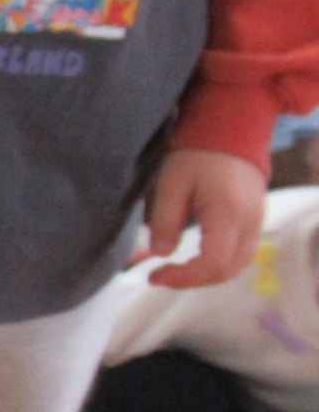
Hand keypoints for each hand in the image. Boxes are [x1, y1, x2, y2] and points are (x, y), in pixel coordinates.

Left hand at [145, 147, 266, 288]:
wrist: (231, 130)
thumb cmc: (197, 154)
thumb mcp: (171, 184)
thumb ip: (165, 221)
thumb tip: (160, 254)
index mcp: (228, 213)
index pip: (213, 263)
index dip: (184, 278)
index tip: (155, 275)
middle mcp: (250, 222)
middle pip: (227, 271)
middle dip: (192, 281)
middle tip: (159, 276)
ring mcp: (257, 222)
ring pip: (236, 266)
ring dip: (204, 275)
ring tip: (173, 270)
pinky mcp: (255, 220)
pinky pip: (240, 254)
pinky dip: (216, 264)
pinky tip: (192, 259)